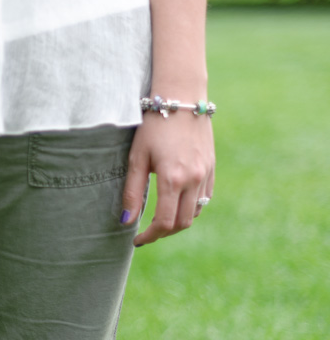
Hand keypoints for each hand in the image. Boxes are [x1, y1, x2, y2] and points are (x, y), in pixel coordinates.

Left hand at [121, 111, 214, 245]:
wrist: (182, 99)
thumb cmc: (153, 126)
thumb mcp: (136, 158)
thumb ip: (132, 191)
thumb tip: (127, 221)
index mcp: (172, 179)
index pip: (164, 222)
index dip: (150, 236)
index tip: (137, 240)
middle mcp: (194, 180)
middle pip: (183, 223)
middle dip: (164, 232)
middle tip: (147, 233)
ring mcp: (206, 174)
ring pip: (196, 212)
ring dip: (178, 221)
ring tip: (160, 219)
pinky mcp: (212, 167)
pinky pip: (205, 198)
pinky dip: (191, 208)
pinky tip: (176, 204)